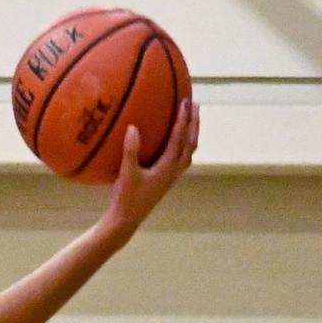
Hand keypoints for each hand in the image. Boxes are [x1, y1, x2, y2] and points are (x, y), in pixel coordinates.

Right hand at [103, 99, 199, 232]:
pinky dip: (183, 144)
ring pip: (188, 151)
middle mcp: (174, 170)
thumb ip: (131, 151)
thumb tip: (133, 127)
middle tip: (195, 105)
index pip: (179, 138)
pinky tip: (175, 140)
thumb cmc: (126, 198)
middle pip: (191, 143)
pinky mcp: (166, 179)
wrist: (127, 219)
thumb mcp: (127, 173)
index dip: (183, 119)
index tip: (186, 102)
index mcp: (168, 167)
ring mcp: (172, 175)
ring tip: (190, 119)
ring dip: (191, 133)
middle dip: (194, 123)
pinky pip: (181, 157)